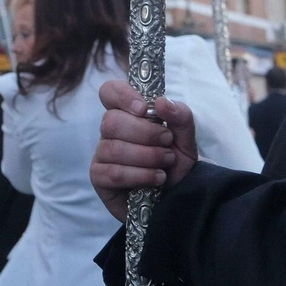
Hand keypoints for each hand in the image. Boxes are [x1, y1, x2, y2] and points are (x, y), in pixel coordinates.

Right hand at [90, 79, 198, 222]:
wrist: (177, 194)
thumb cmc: (175, 161)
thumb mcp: (186, 137)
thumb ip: (180, 115)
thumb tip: (161, 102)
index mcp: (127, 113)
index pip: (110, 91)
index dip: (123, 96)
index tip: (144, 109)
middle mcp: (110, 131)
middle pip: (111, 121)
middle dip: (146, 133)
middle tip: (167, 142)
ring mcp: (102, 154)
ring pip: (114, 148)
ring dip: (148, 156)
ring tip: (166, 162)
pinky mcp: (100, 178)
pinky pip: (114, 172)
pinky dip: (141, 175)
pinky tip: (156, 178)